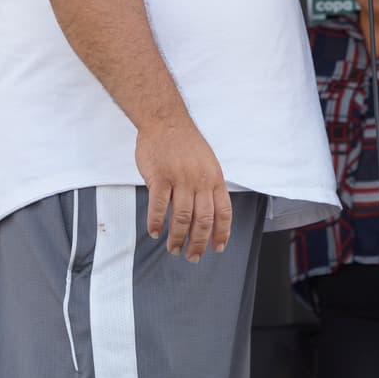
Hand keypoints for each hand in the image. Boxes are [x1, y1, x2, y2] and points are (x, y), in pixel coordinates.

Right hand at [135, 120, 232, 262]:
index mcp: (215, 178)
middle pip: (203, 220)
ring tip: (173, 248)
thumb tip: (207, 214)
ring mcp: (180, 179)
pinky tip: (155, 232)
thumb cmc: (185, 143)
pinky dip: (157, 222)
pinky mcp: (160, 177)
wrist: (165, 121)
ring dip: (177, 237)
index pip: (223, 212)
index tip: (217, 248)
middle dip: (199, 243)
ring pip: (182, 217)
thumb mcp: (207, 162)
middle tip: (192, 256)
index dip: (222, 233)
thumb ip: (208, 186)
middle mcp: (200, 180)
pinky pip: (159, 206)